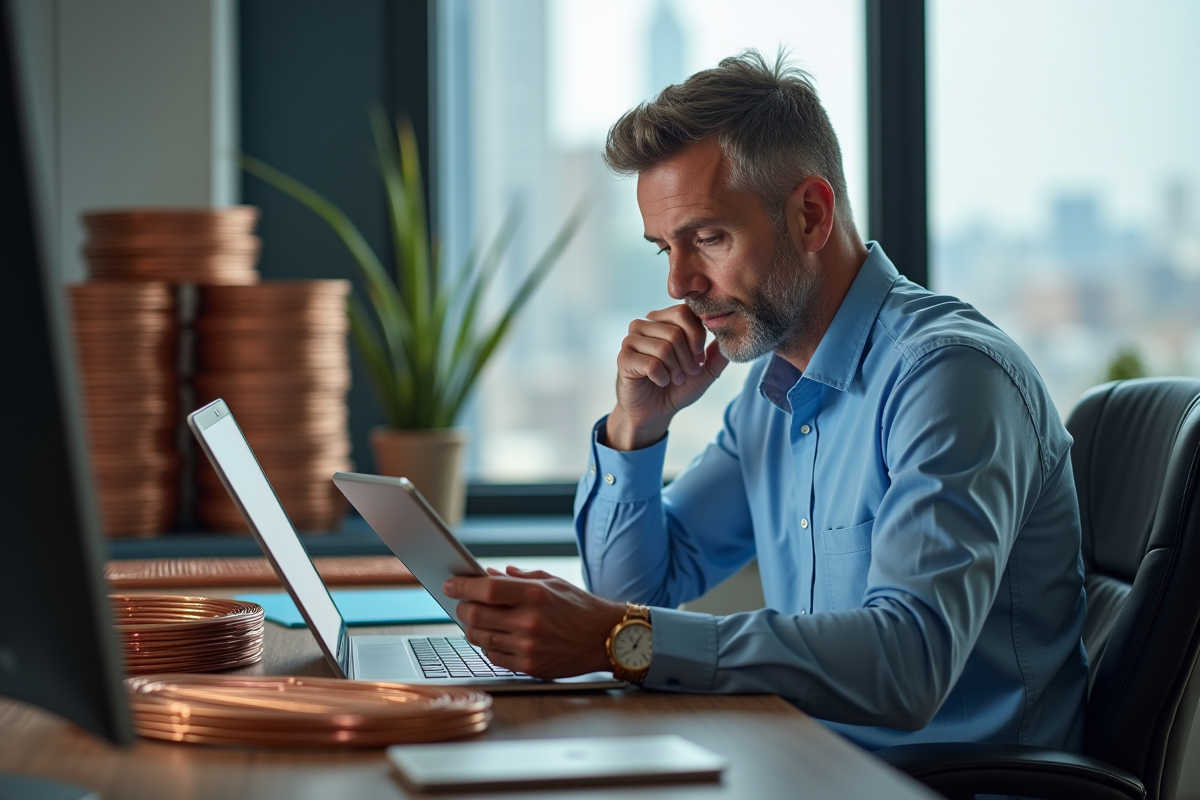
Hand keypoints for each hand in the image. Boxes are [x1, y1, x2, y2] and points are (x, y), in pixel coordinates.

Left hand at [442, 566, 625, 678]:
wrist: (606, 638)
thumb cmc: (579, 607)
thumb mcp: (552, 583)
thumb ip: (518, 578)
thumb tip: (487, 574)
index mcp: (535, 594)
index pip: (486, 589)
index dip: (463, 586)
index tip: (450, 584)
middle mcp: (529, 621)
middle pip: (476, 615)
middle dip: (462, 607)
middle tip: (460, 602)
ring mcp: (528, 646)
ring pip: (480, 638)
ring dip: (471, 627)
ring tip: (473, 619)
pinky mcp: (529, 665)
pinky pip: (493, 656)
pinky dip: (487, 646)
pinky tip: (491, 637)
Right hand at [607, 304, 728, 449]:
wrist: (655, 411)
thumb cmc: (678, 387)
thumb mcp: (705, 372)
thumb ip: (718, 354)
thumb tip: (730, 336)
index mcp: (664, 319)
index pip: (685, 312)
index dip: (698, 336)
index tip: (700, 357)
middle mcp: (645, 324)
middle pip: (675, 331)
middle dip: (688, 358)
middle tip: (689, 372)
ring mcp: (631, 340)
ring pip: (664, 347)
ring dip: (676, 369)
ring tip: (675, 378)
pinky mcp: (623, 358)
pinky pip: (651, 364)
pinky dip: (662, 377)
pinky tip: (661, 382)